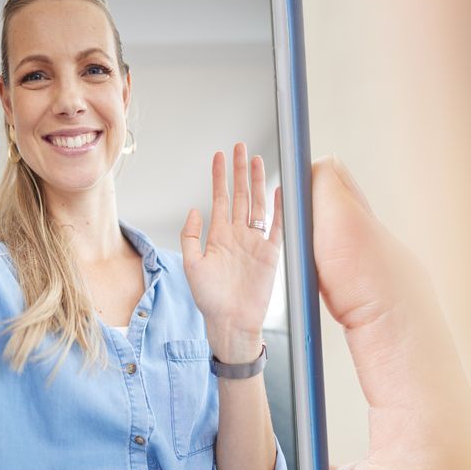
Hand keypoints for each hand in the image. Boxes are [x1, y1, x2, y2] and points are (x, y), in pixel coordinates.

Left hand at [180, 141, 282, 362]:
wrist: (232, 322)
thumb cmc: (210, 300)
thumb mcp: (192, 265)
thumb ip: (191, 236)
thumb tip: (194, 209)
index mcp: (218, 236)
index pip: (220, 198)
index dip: (219, 176)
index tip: (218, 155)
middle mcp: (238, 235)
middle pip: (241, 194)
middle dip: (239, 171)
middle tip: (240, 147)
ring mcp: (255, 242)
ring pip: (258, 204)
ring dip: (257, 182)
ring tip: (256, 160)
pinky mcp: (271, 253)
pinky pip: (277, 225)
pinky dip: (279, 208)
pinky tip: (279, 190)